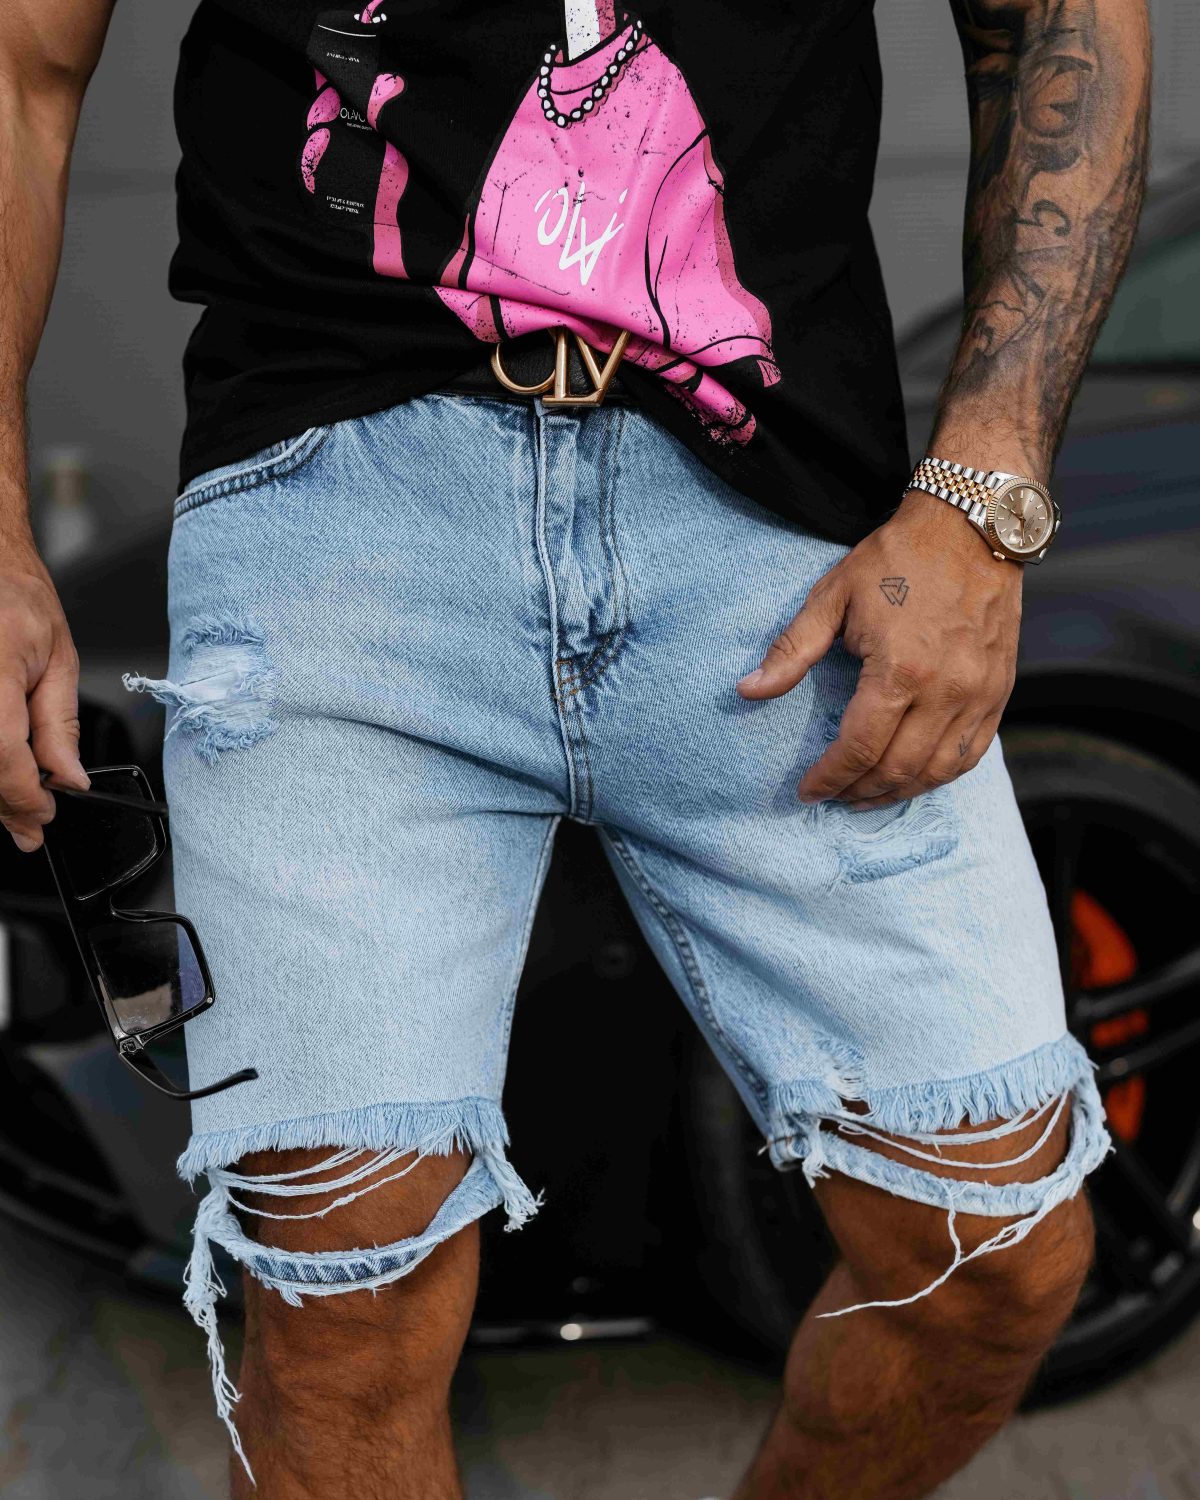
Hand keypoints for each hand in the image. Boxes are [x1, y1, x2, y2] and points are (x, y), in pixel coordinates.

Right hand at [0, 541, 88, 850]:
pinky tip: (1, 773)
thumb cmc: (17, 600)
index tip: (44, 816)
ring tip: (18, 803)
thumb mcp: (57, 660)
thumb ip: (59, 726)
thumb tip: (68, 779)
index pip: (3, 753)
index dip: (25, 796)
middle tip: (31, 826)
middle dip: (6, 803)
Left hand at [736, 490, 1021, 807]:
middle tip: (833, 796)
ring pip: (937, 771)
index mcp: (899, 671)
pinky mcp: (1000, 691)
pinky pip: (972, 753)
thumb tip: (747, 691)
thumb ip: (791, 650)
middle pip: (897, 769)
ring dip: (898, 793)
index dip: (829, 777)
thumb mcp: (833, 596)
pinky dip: (940, 775)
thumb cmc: (897, 558)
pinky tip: (913, 777)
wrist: (971, 526)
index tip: (808, 791)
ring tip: (866, 795)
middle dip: (858, 791)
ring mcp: (978, 694)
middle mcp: (945, 691)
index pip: (858, 748)